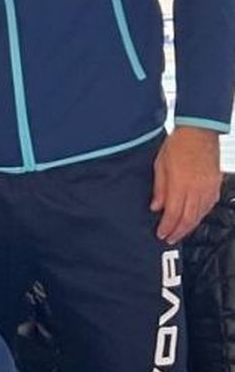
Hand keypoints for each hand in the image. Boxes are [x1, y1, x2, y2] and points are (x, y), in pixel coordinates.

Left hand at [150, 126, 221, 244]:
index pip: (174, 213)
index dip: (167, 226)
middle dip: (178, 231)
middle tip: (169, 239)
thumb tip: (156, 207)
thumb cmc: (178, 144)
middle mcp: (197, 189)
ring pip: (200, 215)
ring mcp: (208, 188)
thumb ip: (159, 188)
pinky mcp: (215, 186)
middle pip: (188, 218)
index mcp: (181, 184)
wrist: (199, 132)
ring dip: (189, 226)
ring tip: (179, 233)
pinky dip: (200, 216)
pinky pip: (208, 206)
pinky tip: (193, 219)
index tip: (161, 234)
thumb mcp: (160, 164)